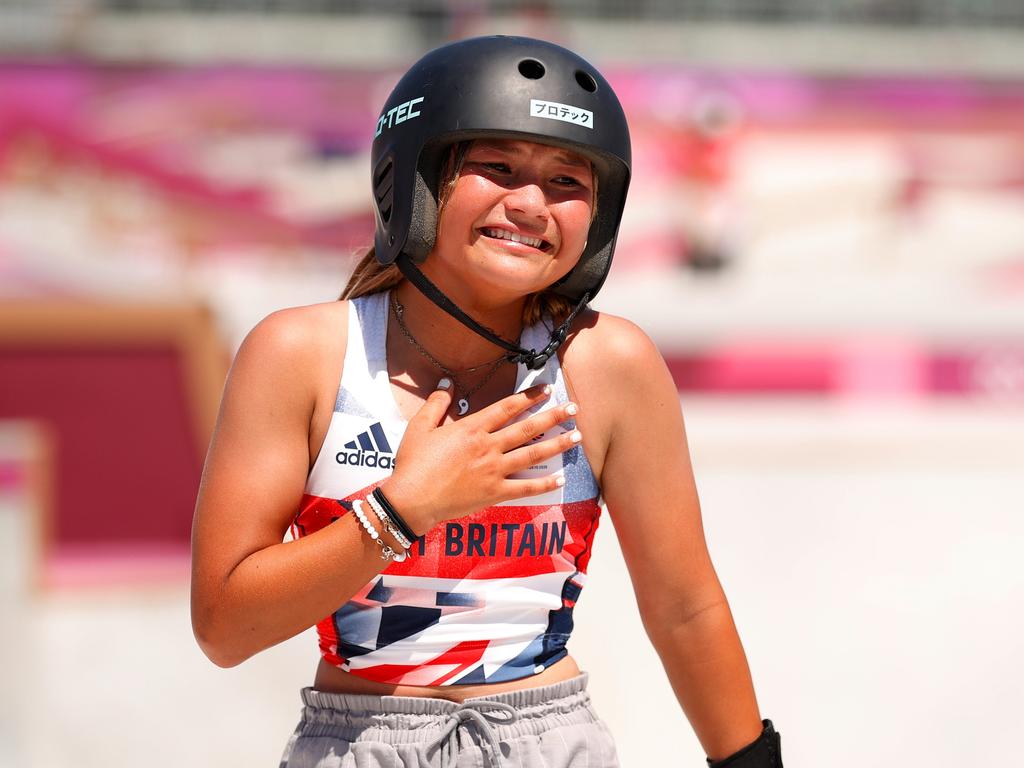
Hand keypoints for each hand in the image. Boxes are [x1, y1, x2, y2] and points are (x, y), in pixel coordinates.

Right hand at [378, 378, 580, 535]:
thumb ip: (436, 404)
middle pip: (527, 427)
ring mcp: (494, 470)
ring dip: (557, 445)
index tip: (547, 390)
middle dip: (553, 416)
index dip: (529, 397)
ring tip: (577, 437)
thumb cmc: (413, 464)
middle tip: (573, 409)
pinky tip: (561, 477)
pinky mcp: (494, 492)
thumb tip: (446, 383)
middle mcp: (488, 446)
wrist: (412, 500)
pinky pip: (525, 488)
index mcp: (471, 428)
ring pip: (532, 454)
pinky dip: (544, 483)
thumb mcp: (419, 427)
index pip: (507, 407)